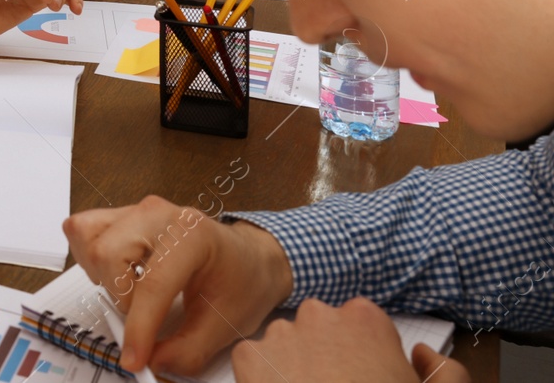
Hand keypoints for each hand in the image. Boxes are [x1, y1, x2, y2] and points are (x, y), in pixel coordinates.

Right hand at [62, 195, 292, 374]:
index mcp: (193, 236)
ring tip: (128, 294)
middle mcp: (160, 215)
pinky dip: (90, 257)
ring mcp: (138, 211)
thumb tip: (153, 361)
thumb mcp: (226, 324)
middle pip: (108, 254)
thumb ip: (189, 350)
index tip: (134, 358)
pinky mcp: (123, 216)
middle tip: (140, 322)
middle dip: (119, 299)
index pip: (152, 283)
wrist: (249, 258)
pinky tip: (116, 276)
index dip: (139, 328)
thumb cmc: (242, 280)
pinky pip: (85, 229)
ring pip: (89, 238)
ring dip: (100, 276)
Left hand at [234, 298, 469, 382]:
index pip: (361, 326)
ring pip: (287, 346)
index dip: (366, 358)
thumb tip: (423, 354)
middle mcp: (319, 316)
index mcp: (365, 319)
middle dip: (328, 357)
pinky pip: (257, 364)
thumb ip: (444, 371)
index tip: (369, 382)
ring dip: (296, 368)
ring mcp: (279, 334)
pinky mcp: (248, 358)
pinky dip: (267, 381)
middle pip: (320, 332)